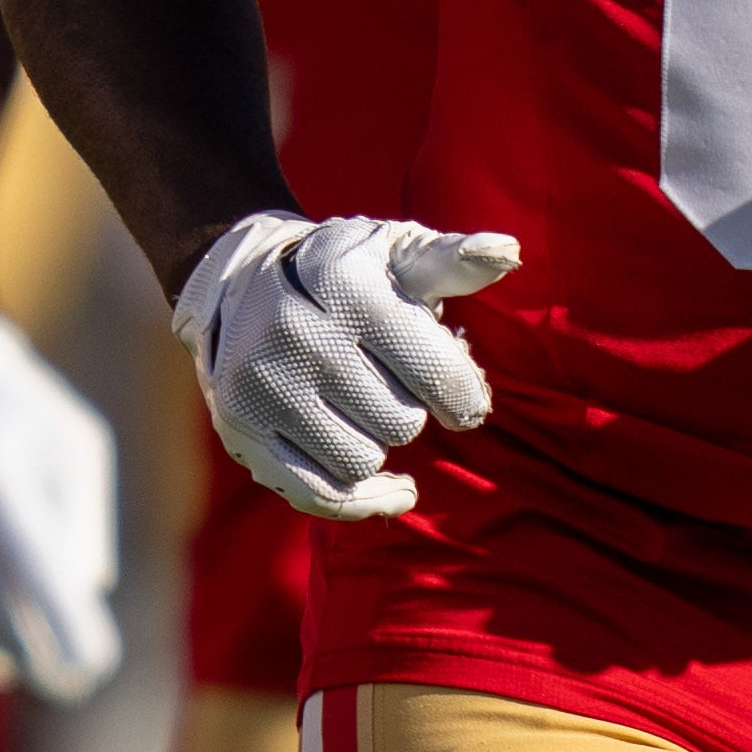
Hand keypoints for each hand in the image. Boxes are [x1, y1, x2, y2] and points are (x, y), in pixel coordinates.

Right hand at [175, 212, 520, 519]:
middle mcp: (296, 337)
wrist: (243, 283)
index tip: (464, 393)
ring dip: (379, 443)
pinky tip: (395, 487)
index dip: (463, 392)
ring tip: (370, 409)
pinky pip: (318, 496)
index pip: (434, 371)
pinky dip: (364, 501)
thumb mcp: (396, 252)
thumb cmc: (345, 272)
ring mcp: (262, 389)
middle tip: (397, 384)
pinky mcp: (243, 433)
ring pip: (361, 462)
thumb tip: (508, 251)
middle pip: (401, 422)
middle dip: (412, 408)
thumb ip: (453, 260)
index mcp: (345, 285)